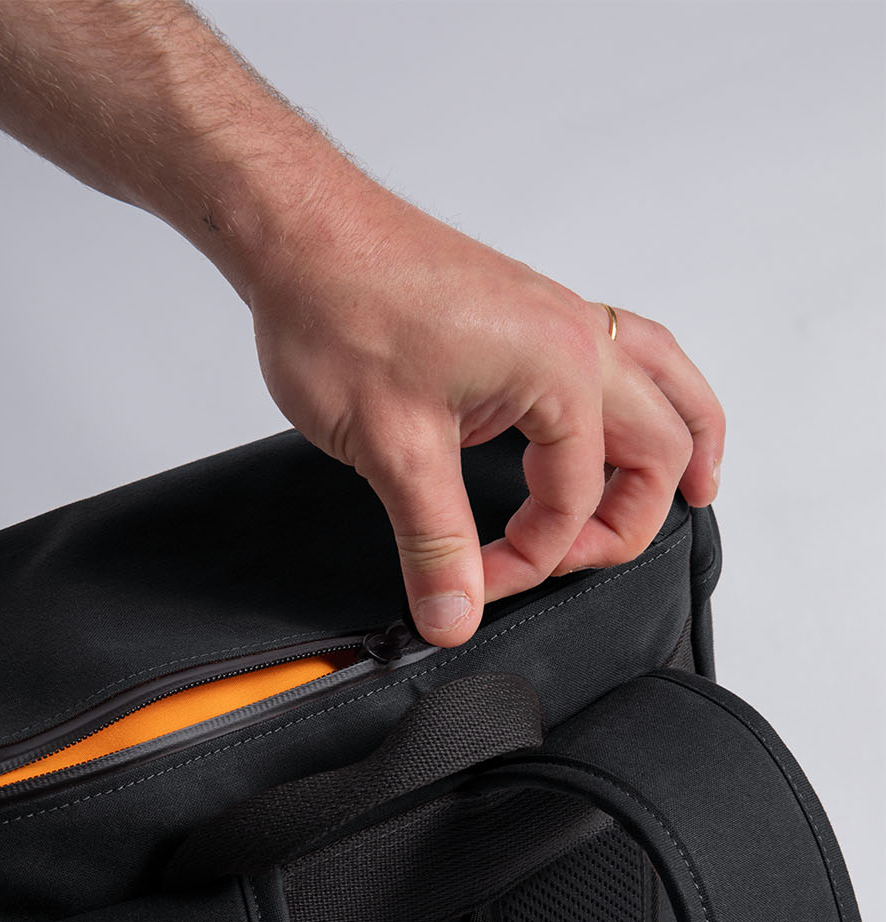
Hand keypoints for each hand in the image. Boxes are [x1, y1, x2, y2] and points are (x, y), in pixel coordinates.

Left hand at [247, 176, 724, 646]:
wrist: (301, 232)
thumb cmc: (340, 310)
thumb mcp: (389, 447)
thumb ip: (433, 541)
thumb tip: (454, 615)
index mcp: (559, 370)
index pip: (577, 498)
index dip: (533, 558)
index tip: (476, 581)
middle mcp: (576, 337)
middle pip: (661, 443)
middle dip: (628, 519)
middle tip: (580, 563)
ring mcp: (558, 319)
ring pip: (662, 384)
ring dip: (680, 442)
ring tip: (694, 490)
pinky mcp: (530, 315)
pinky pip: (624, 355)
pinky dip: (645, 398)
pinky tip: (618, 423)